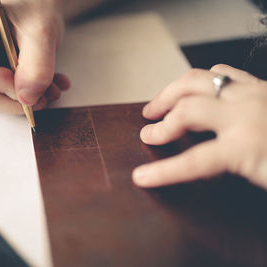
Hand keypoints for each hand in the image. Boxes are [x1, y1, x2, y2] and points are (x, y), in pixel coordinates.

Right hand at [0, 1, 69, 113]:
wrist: (39, 6)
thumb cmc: (36, 8)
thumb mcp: (43, 33)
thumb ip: (37, 67)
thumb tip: (27, 100)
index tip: (26, 85)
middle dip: (15, 99)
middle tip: (46, 96)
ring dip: (22, 99)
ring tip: (50, 89)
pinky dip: (22, 94)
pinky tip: (44, 86)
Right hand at [133, 64, 266, 189]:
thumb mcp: (265, 178)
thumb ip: (232, 170)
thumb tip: (203, 166)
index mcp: (246, 145)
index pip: (193, 161)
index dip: (163, 171)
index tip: (142, 176)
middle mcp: (246, 112)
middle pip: (187, 109)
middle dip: (162, 120)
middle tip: (147, 130)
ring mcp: (253, 93)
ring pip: (198, 79)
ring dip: (173, 92)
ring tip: (163, 104)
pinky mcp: (261, 84)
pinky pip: (222, 72)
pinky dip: (201, 81)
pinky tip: (197, 92)